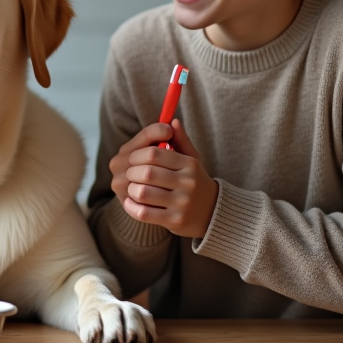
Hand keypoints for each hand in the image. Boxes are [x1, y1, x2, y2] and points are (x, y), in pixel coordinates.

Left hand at [108, 119, 218, 237]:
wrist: (213, 214)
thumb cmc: (195, 182)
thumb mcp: (192, 160)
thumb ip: (180, 141)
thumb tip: (171, 121)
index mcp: (189, 165)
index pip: (154, 153)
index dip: (137, 155)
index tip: (133, 159)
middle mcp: (188, 183)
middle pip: (146, 173)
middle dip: (131, 172)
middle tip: (129, 174)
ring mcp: (182, 204)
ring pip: (142, 193)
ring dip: (131, 190)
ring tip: (131, 188)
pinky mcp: (175, 221)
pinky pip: (143, 213)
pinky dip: (131, 207)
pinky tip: (131, 202)